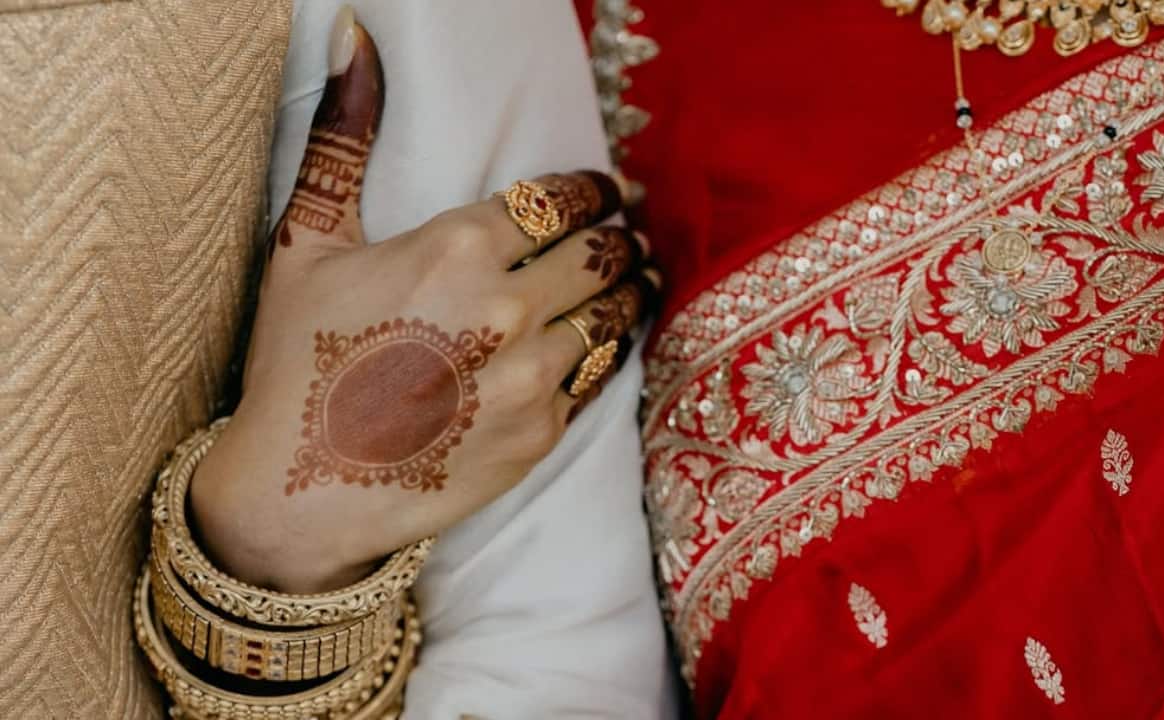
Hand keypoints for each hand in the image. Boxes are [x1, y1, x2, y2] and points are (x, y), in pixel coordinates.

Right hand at [190, 9, 656, 592]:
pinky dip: (611, 350)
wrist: (300, 489)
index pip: (561, 202)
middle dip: (621, 239)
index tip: (607, 191)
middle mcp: (509, 306)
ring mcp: (532, 374)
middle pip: (601, 255)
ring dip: (631, 291)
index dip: (594, 192)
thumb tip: (353, 38)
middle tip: (631, 235)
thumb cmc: (295, 359)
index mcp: (458, 247)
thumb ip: (343, 138)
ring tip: (639, 279)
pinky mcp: (541, 433)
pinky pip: (600, 376)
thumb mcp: (307, 241)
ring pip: (615, 315)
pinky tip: (610, 341)